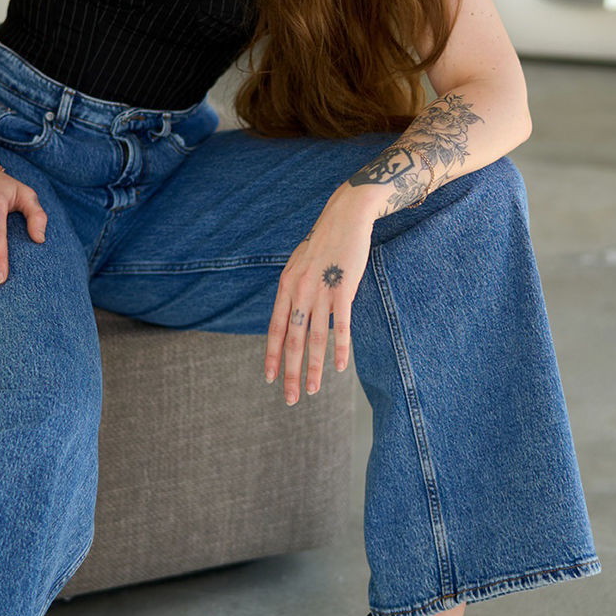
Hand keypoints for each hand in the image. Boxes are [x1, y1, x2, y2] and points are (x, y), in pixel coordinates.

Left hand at [264, 185, 377, 402]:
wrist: (345, 217)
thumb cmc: (323, 242)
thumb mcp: (299, 264)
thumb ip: (293, 289)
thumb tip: (290, 314)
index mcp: (285, 286)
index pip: (274, 329)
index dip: (271, 355)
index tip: (269, 378)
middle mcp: (298, 291)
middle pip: (292, 340)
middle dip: (290, 373)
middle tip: (290, 398)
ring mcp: (320, 291)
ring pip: (315, 339)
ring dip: (314, 368)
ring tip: (313, 391)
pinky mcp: (344, 290)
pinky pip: (341, 326)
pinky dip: (339, 349)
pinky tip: (339, 368)